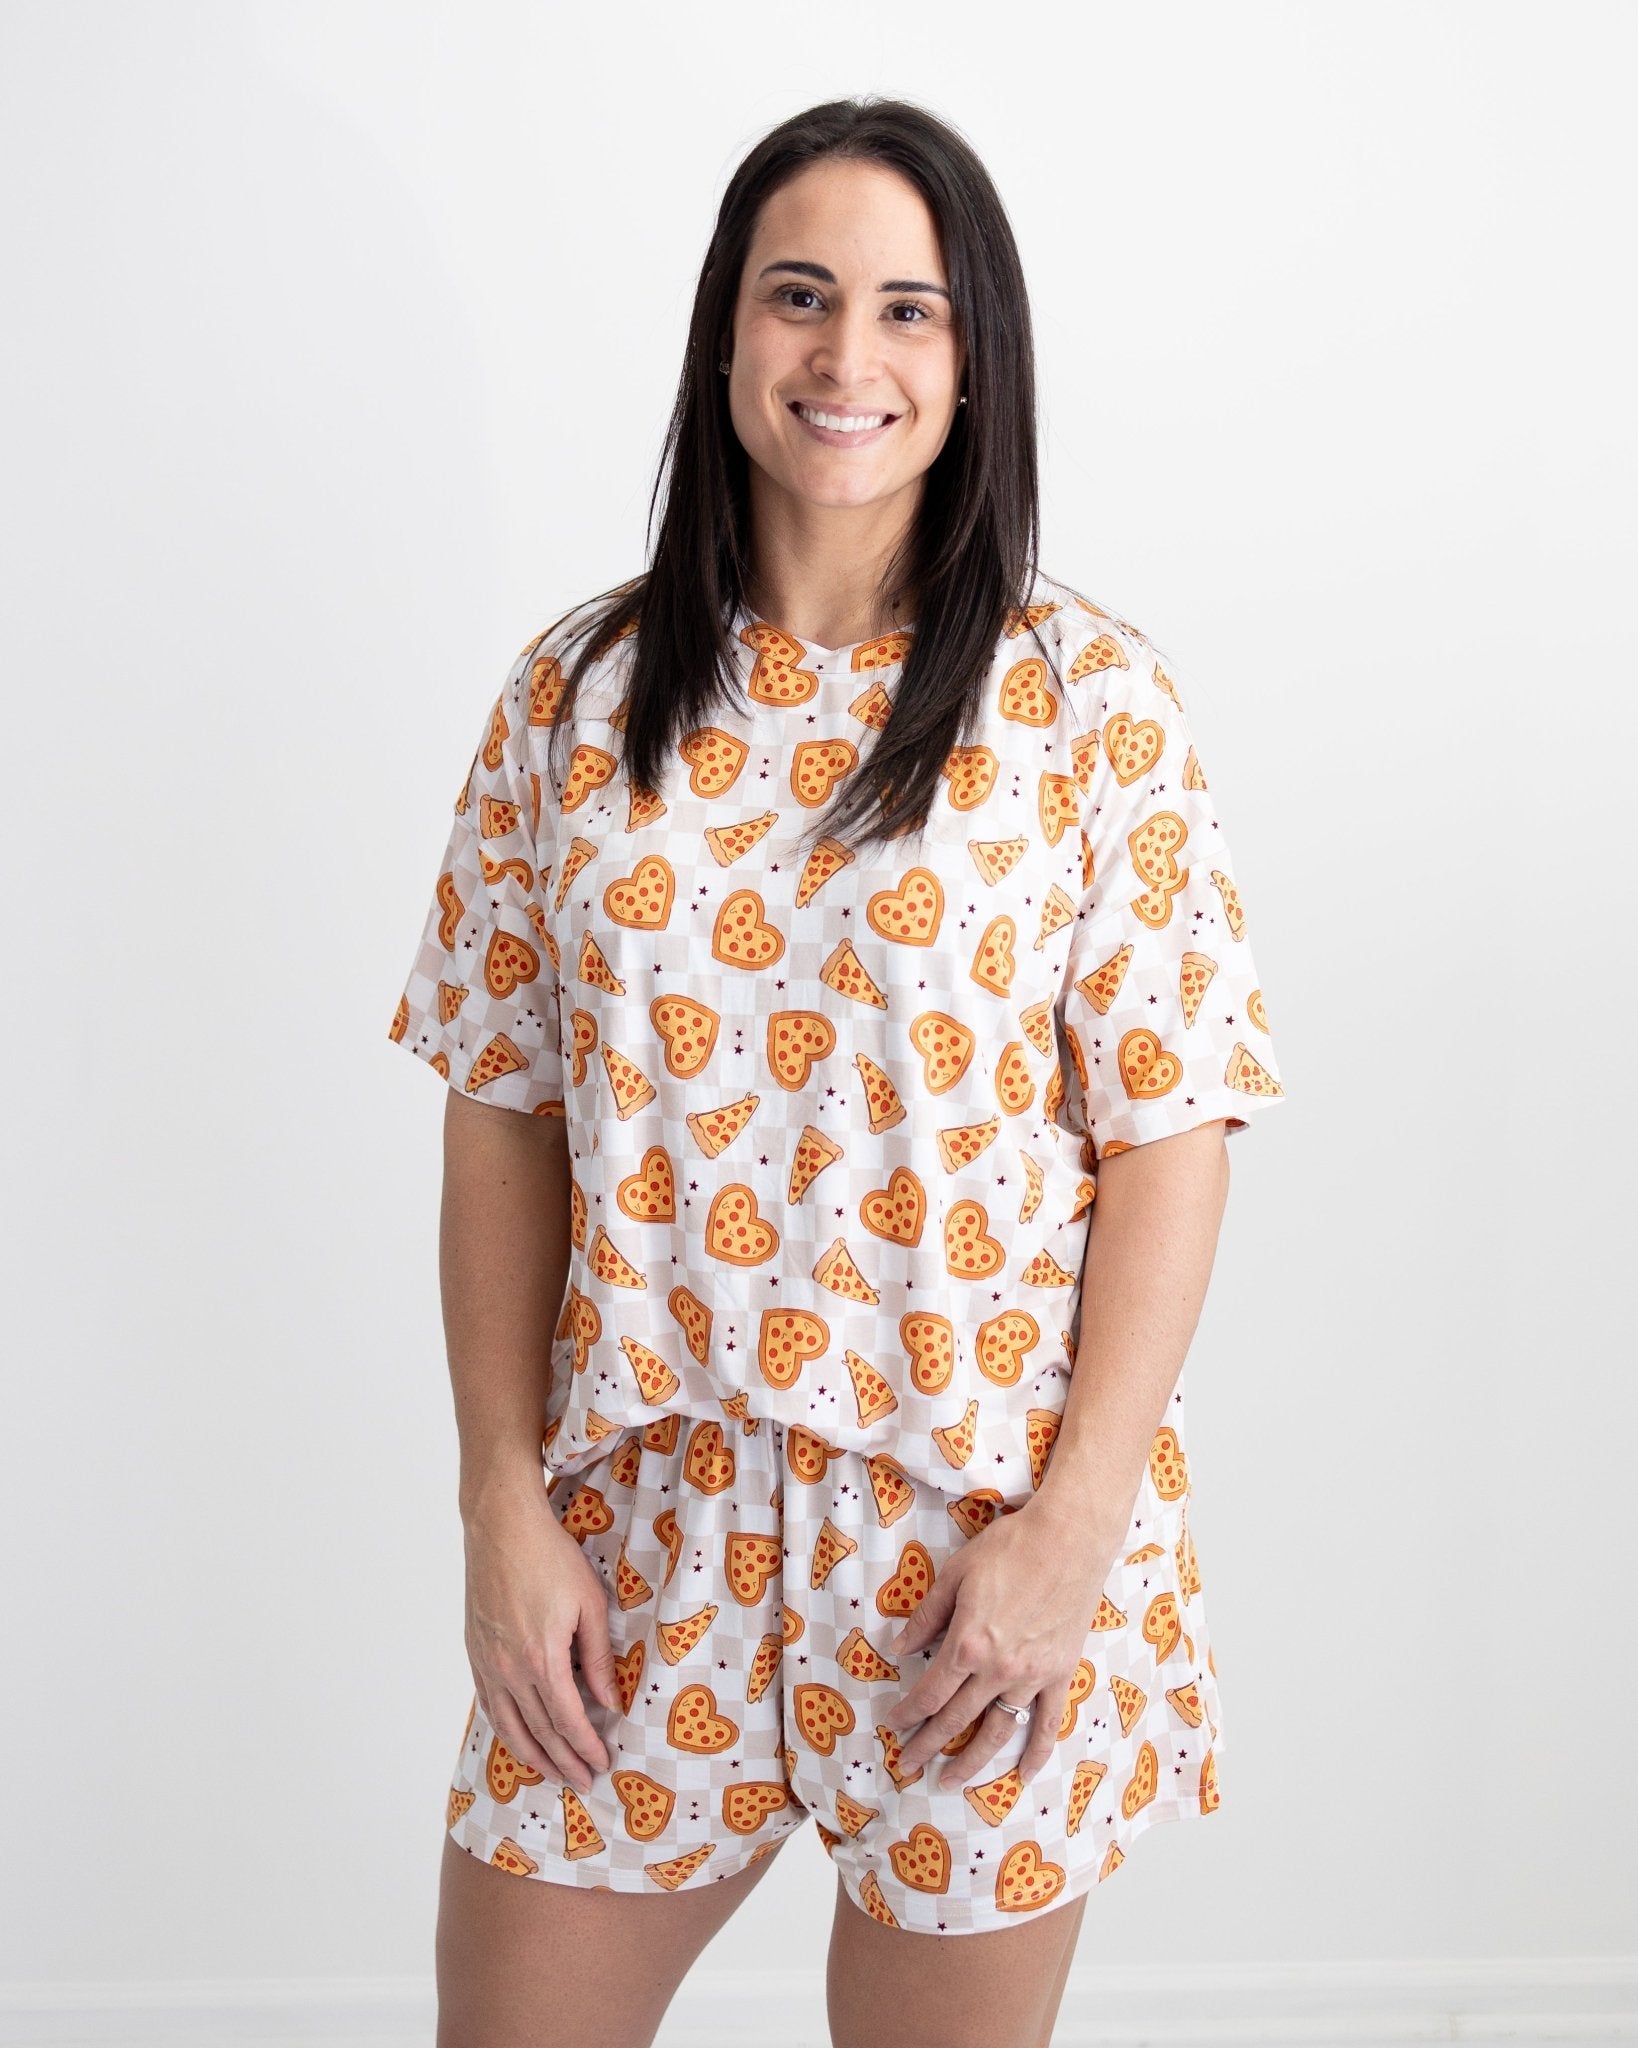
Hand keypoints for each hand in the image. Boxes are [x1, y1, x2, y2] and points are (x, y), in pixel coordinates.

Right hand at [461, 1485, 621, 1796]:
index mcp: (542, 1658)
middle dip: (564, 1760)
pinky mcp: (476, 1653)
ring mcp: (488, 1663)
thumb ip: (599, 1657)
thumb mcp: (590, 1602)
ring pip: (510, 1726)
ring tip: (553, 1773)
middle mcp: (510, 1669)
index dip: (584, 1746)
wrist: (501, 1527)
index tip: (601, 1764)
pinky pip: (490, 1705)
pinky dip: (506, 1730)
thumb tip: (610, 1701)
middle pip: (539, 1731)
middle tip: (583, 1781)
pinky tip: (518, 1739)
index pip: (567, 1720)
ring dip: (533, 1755)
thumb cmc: (551, 1557)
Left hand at [879, 1496, 1122, 1788]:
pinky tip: (1023, 1774)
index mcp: (967, 1644)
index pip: (930, 1693)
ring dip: (972, 1761)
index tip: (894, 1726)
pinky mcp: (1060, 1674)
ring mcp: (1032, 1677)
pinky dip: (1036, 1752)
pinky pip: (1047, 1723)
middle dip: (928, 1746)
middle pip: (956, 1720)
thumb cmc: (1009, 1547)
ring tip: (951, 1782)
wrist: (1069, 1539)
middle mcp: (997, 1670)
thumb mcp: (956, 1574)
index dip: (908, 1714)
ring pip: (998, 1732)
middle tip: (908, 1766)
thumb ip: (927, 1616)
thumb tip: (900, 1647)